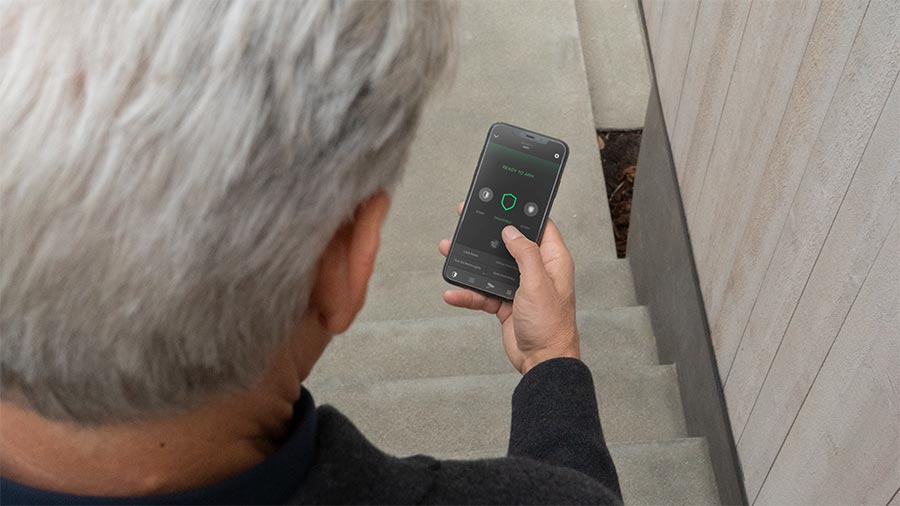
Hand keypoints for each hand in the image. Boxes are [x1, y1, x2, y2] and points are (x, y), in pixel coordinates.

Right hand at [438, 202, 579, 373]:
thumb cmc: (551, 326)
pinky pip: (483, 293)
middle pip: (509, 245)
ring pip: (491, 268)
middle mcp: (536, 271)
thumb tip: (511, 231)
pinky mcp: (506, 304)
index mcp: (552, 261)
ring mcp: (520, 288)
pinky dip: (468, 293)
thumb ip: (525, 254)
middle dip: (487, 235)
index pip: (539, 227)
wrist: (543, 362)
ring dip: (471, 263)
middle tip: (467, 219)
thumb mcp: (538, 283)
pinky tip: (453, 293)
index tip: (505, 200)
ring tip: (449, 251)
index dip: (523, 213)